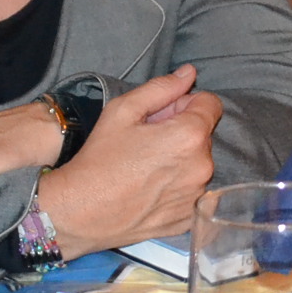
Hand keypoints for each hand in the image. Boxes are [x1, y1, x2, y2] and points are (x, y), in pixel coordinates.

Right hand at [39, 65, 223, 257]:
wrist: (81, 211)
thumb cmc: (100, 158)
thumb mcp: (123, 111)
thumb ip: (161, 88)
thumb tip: (188, 73)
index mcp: (190, 135)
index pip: (210, 104)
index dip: (185, 103)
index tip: (163, 115)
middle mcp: (203, 167)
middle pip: (204, 135)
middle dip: (182, 131)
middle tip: (147, 141)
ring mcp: (197, 196)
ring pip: (198, 164)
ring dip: (181, 160)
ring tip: (146, 167)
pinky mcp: (189, 219)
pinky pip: (192, 192)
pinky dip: (177, 187)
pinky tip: (150, 189)